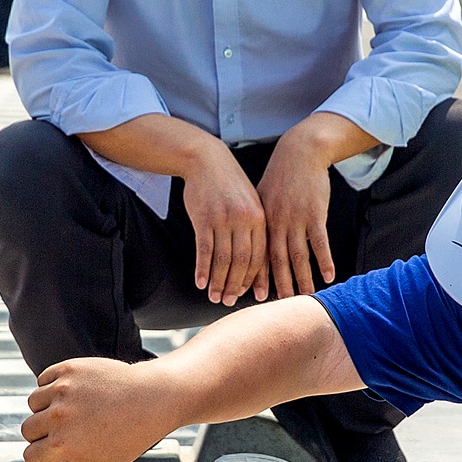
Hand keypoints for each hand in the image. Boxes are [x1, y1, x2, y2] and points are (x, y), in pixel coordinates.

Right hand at [22, 356, 181, 461]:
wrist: (152, 399)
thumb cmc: (130, 435)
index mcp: (63, 444)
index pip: (29, 456)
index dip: (43, 458)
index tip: (56, 453)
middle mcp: (58, 416)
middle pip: (28, 430)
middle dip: (43, 435)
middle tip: (69, 432)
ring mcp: (62, 390)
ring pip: (33, 404)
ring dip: (46, 409)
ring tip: (74, 411)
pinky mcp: (68, 369)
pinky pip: (43, 380)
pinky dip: (52, 386)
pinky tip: (74, 394)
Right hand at [182, 136, 267, 303]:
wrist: (206, 160)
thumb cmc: (229, 184)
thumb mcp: (249, 202)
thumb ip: (253, 228)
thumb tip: (254, 260)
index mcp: (260, 218)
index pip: (260, 256)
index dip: (255, 279)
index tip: (251, 296)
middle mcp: (244, 220)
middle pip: (243, 261)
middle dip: (236, 285)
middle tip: (230, 301)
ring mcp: (223, 219)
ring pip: (223, 259)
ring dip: (218, 281)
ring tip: (214, 297)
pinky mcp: (204, 218)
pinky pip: (204, 249)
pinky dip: (203, 269)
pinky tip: (200, 283)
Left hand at [256, 132, 337, 298]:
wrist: (299, 153)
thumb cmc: (281, 177)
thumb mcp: (262, 198)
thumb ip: (260, 222)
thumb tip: (251, 243)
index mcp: (262, 222)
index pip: (259, 255)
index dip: (259, 277)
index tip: (258, 297)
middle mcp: (277, 224)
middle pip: (278, 261)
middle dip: (280, 285)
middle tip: (282, 305)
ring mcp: (296, 220)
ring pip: (299, 256)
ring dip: (304, 278)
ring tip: (308, 296)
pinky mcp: (315, 214)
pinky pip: (320, 243)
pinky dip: (324, 261)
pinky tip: (329, 275)